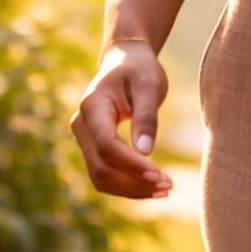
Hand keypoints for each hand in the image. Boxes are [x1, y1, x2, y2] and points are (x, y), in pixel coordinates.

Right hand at [70, 42, 173, 199]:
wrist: (126, 61)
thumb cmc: (140, 70)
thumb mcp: (149, 85)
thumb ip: (146, 118)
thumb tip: (145, 153)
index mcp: (92, 106)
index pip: (107, 145)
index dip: (131, 164)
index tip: (159, 175)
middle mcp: (81, 124)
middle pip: (101, 167)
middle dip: (134, 182)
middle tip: (169, 185)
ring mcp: (84, 138)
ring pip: (100, 177)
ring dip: (131, 189)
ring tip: (165, 189)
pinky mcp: (93, 148)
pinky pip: (105, 174)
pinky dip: (127, 185)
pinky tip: (153, 187)